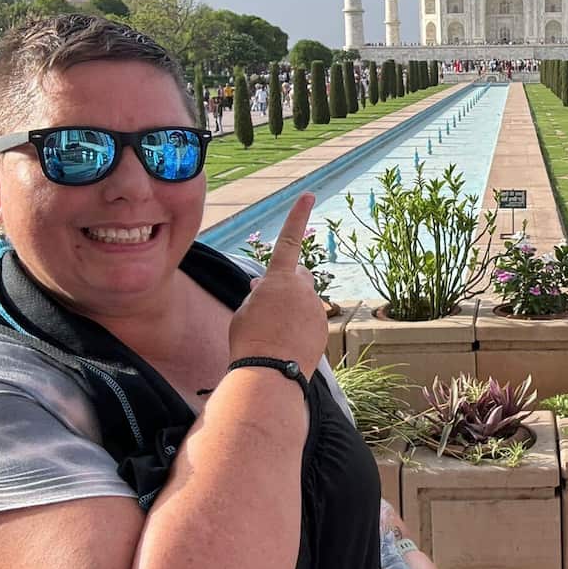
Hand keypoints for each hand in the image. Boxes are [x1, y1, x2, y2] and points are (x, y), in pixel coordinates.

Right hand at [228, 192, 326, 377]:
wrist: (269, 373)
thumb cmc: (248, 340)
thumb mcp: (243, 312)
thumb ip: (256, 293)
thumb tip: (262, 285)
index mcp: (279, 279)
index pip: (289, 240)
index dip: (297, 216)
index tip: (308, 195)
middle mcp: (303, 289)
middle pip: (299, 276)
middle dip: (288, 283)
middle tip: (271, 305)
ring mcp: (316, 309)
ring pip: (304, 302)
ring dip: (293, 309)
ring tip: (274, 333)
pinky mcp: (323, 328)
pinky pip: (311, 321)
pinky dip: (300, 327)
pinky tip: (286, 345)